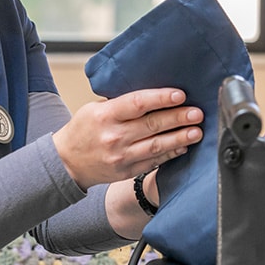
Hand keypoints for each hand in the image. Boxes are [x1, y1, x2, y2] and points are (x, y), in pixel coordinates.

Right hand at [52, 88, 202, 189]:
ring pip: (156, 146)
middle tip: (197, 113)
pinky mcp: (126, 171)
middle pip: (152, 125)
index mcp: (105, 115)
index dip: (161, 98)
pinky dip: (170, 154)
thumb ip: (121, 102)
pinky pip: (153, 161)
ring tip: (197, 131)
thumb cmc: (83, 130)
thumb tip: (154, 93)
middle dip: (178, 118)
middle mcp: (114, 136)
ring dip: (179, 138)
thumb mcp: (95, 108)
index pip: (137, 104)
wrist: (67, 162)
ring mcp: (121, 156)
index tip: (180, 95)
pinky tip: (183, 146)